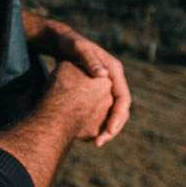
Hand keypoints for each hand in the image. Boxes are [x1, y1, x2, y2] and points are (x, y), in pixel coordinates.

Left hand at [29, 16, 130, 145]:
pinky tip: (85, 135)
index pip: (123, 97)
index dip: (118, 115)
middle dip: (113, 127)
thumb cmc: (70, 44)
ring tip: (94, 143)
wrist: (62, 43)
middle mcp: (113, 80)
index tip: (110, 130)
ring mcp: (105, 87)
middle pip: (120, 109)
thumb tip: (103, 75)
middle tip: (100, 142)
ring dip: (104, 129)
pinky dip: (95, 124)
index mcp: (114, 70)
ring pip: (110, 112)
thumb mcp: (78, 48)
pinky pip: (100, 111)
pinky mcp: (96, 92)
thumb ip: (89, 60)